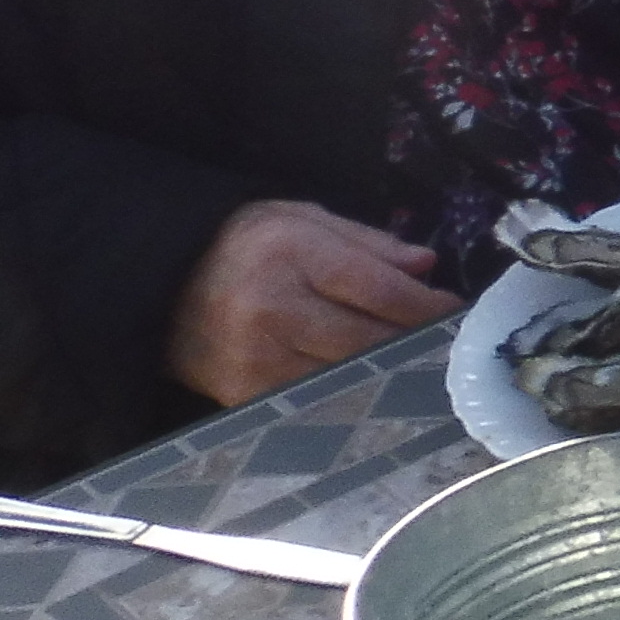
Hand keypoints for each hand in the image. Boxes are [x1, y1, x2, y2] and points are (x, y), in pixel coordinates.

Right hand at [166, 200, 459, 407]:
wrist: (162, 283)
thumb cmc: (247, 244)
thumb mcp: (304, 220)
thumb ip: (369, 243)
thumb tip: (427, 265)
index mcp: (290, 254)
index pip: (376, 287)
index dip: (424, 305)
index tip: (457, 311)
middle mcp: (272, 308)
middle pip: (366, 338)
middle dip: (413, 342)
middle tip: (451, 344)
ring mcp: (255, 357)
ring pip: (345, 375)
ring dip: (388, 373)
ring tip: (419, 364)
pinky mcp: (243, 394)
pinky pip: (314, 399)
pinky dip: (349, 393)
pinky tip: (373, 385)